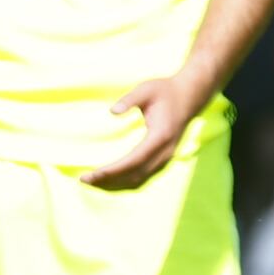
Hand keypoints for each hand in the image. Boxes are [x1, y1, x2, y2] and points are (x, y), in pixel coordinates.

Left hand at [83, 74, 204, 189]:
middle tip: (83, 179)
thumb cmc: (165, 91)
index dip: (113, 170)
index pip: (134, 160)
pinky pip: (143, 178)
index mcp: (161, 136)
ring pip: (139, 181)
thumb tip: (112, 111)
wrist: (190, 96)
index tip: (93, 174)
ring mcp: (166, 158)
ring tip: (90, 183)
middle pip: (135, 176)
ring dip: (114, 186)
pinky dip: (124, 184)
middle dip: (108, 181)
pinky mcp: (163, 160)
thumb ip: (129, 99)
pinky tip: (106, 182)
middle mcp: (165, 152)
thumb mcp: (147, 89)